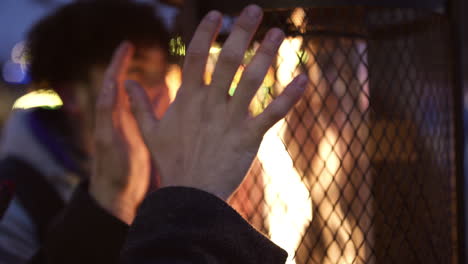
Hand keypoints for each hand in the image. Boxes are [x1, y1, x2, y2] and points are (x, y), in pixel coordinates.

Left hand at [90, 43, 150, 223]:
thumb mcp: (109, 142)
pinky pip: (153, 114)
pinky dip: (160, 101)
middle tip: (139, 49)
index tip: (126, 45)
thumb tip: (111, 86)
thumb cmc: (113, 172)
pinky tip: (171, 93)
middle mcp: (120, 118)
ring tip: (158, 65)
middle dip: (132, 66)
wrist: (120, 195)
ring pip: (141, 98)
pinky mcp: (144, 138)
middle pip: (125, 85)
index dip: (118, 63)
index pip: (112, 82)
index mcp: (109, 116)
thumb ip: (109, 115)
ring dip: (149, 81)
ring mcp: (133, 127)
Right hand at [126, 5, 306, 199]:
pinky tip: (304, 79)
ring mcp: (231, 119)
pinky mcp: (249, 137)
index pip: (194, 56)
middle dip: (241, 32)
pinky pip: (272, 113)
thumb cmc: (171, 163)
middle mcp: (210, 103)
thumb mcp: (150, 132)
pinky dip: (289, 97)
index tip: (215, 13)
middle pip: (227, 60)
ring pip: (252, 80)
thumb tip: (126, 83)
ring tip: (278, 33)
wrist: (190, 195)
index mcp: (188, 98)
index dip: (204, 33)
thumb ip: (138, 105)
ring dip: (266, 55)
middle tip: (254, 9)